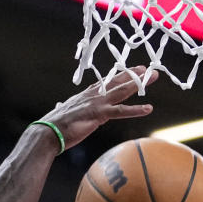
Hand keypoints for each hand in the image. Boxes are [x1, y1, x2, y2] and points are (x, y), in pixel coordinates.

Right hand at [42, 68, 157, 149]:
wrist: (48, 132)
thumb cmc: (55, 127)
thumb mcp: (65, 114)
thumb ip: (69, 110)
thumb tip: (62, 109)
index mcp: (87, 95)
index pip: (106, 82)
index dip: (119, 76)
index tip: (130, 71)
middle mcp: (94, 95)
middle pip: (117, 81)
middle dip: (134, 74)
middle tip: (148, 69)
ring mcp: (97, 103)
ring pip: (122, 91)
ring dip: (140, 84)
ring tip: (153, 77)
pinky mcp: (99, 114)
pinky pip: (121, 111)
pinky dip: (135, 109)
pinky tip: (148, 108)